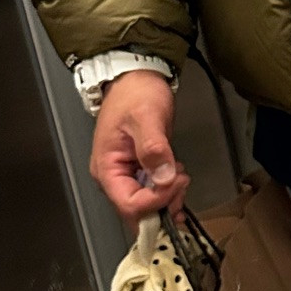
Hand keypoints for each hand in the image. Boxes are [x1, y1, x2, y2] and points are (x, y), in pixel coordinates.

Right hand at [91, 70, 189, 227]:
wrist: (136, 79)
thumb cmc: (135, 94)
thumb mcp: (146, 117)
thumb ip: (154, 148)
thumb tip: (163, 176)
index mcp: (107, 168)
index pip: (129, 204)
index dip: (156, 200)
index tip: (176, 181)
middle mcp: (114, 177)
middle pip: (137, 211)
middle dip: (163, 204)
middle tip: (182, 184)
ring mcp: (127, 175)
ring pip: (147, 206)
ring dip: (168, 199)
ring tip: (181, 177)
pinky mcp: (140, 171)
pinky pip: (153, 193)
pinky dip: (168, 192)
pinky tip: (178, 178)